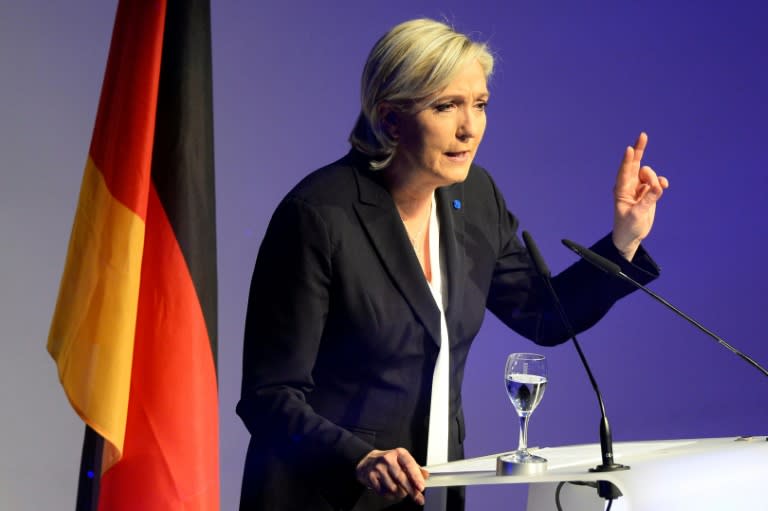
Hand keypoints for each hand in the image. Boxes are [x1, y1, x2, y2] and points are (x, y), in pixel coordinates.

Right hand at [355, 448, 428, 504]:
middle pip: (401, 478)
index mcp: (399, 453)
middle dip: (411, 491)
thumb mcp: (402, 460)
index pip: (409, 465)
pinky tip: (389, 490)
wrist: (366, 462)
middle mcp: (388, 459)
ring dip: (400, 494)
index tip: (421, 487)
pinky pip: (384, 492)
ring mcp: (379, 468)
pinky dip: (389, 495)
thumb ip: (415, 468)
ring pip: (393, 487)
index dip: (416, 477)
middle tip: (419, 498)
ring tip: (400, 491)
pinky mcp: (371, 477)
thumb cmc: (388, 462)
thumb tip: (426, 475)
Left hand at [612, 132, 668, 259]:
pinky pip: (657, 182)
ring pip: (649, 174)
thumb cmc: (628, 227)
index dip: (628, 160)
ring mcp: (639, 188)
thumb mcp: (637, 215)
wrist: (631, 237)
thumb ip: (648, 200)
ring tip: (656, 192)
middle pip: (635, 164)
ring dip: (655, 179)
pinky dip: (661, 182)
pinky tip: (663, 187)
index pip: (625, 171)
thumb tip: (659, 186)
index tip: (629, 148)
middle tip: (643, 135)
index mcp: (621, 190)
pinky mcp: (648, 193)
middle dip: (639, 150)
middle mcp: (629, 186)